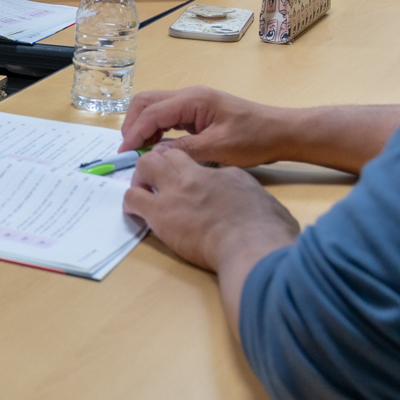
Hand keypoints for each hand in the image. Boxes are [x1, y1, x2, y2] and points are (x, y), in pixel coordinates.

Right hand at [118, 85, 289, 164]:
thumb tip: (154, 154)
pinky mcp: (197, 111)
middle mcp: (189, 95)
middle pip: (147, 102)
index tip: (124, 153)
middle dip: (133, 124)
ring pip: (154, 107)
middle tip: (129, 150)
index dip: (135, 132)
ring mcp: (193, 102)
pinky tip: (157, 145)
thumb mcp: (219, 148)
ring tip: (141, 150)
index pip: (152, 112)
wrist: (281, 132)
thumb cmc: (254, 139)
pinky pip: (167, 115)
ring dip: (143, 126)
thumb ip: (184, 150)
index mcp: (193, 100)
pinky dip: (156, 128)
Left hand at [123, 144, 298, 276]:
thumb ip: (249, 200)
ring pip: (146, 166)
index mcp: (226, 174)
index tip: (186, 178)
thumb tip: (250, 207)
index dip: (188, 167)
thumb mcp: (265, 205)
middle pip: (169, 154)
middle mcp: (197, 176)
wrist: (251, 245)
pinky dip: (131, 202)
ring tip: (144, 193)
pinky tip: (136, 212)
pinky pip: (133, 198)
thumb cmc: (267, 230)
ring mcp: (176, 191)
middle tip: (157, 180)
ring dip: (142, 178)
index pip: (201, 162)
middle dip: (160, 163)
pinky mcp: (160, 213)